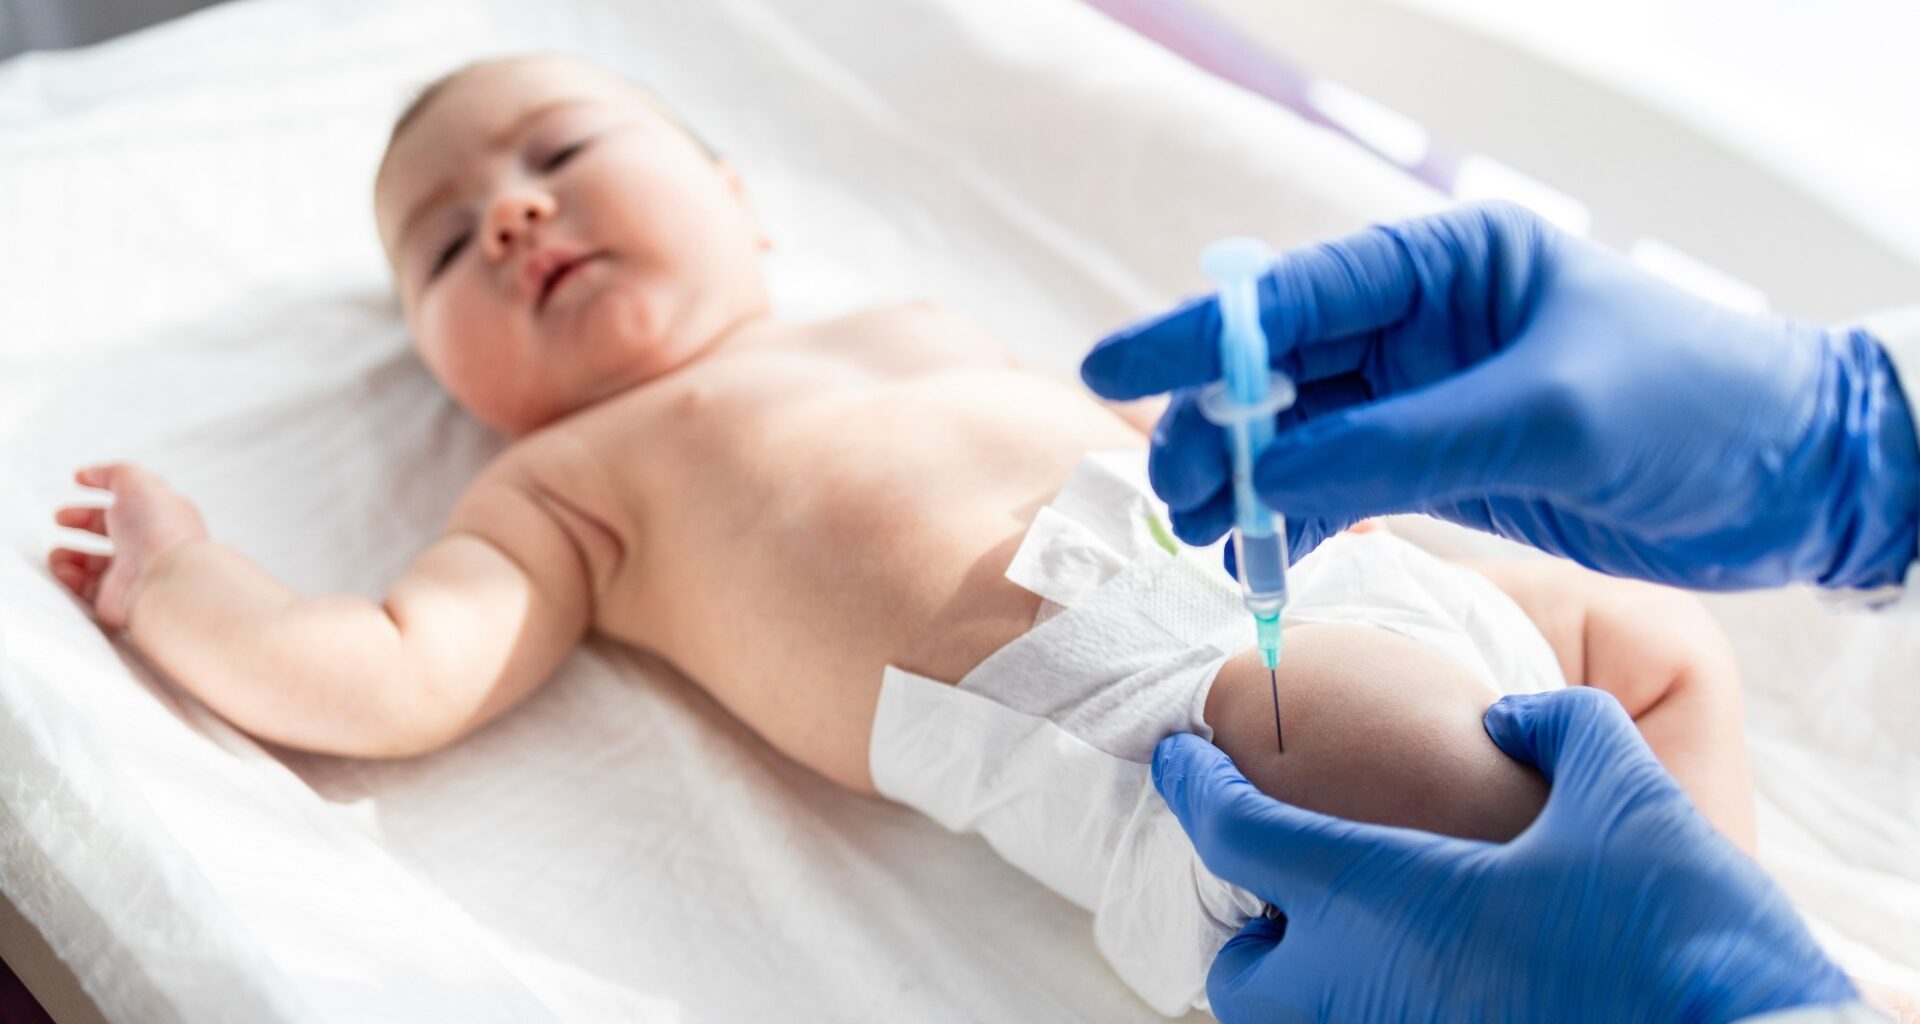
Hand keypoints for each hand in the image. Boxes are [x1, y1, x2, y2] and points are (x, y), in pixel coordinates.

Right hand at [49, 464, 208, 629]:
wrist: (165, 581)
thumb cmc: (157, 529)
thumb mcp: (136, 483)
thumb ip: (112, 473)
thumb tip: (87, 474)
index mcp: (158, 516)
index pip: (128, 500)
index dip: (103, 488)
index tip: (78, 481)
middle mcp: (148, 545)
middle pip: (111, 531)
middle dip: (82, 521)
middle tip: (60, 518)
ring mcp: (133, 574)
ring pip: (95, 563)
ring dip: (69, 555)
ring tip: (56, 553)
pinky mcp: (116, 600)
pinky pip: (86, 589)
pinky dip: (69, 578)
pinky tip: (62, 569)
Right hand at [1082, 202, 1919, 590]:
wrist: (1791, 478)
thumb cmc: (1691, 406)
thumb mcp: (1542, 416)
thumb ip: (1397, 444)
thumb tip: (1263, 473)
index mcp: (1446, 267)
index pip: (1295, 297)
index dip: (1199, 336)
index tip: (1116, 373)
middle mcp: (1425, 326)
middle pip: (1281, 370)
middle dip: (1215, 428)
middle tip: (1168, 493)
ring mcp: (1430, 398)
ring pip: (1302, 435)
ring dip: (1246, 483)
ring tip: (1200, 537)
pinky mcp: (1446, 465)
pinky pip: (1345, 486)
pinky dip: (1300, 519)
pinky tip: (1263, 554)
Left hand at [1152, 687, 1855, 1023]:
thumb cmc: (1683, 930)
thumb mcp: (1625, 793)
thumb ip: (1557, 726)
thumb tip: (1510, 715)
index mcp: (1384, 897)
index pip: (1238, 835)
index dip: (1195, 786)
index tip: (1179, 757)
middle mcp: (1364, 990)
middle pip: (1241, 976)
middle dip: (1248, 925)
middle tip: (1290, 880)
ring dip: (1309, 982)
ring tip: (1364, 933)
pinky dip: (1373, 1008)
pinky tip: (1434, 978)